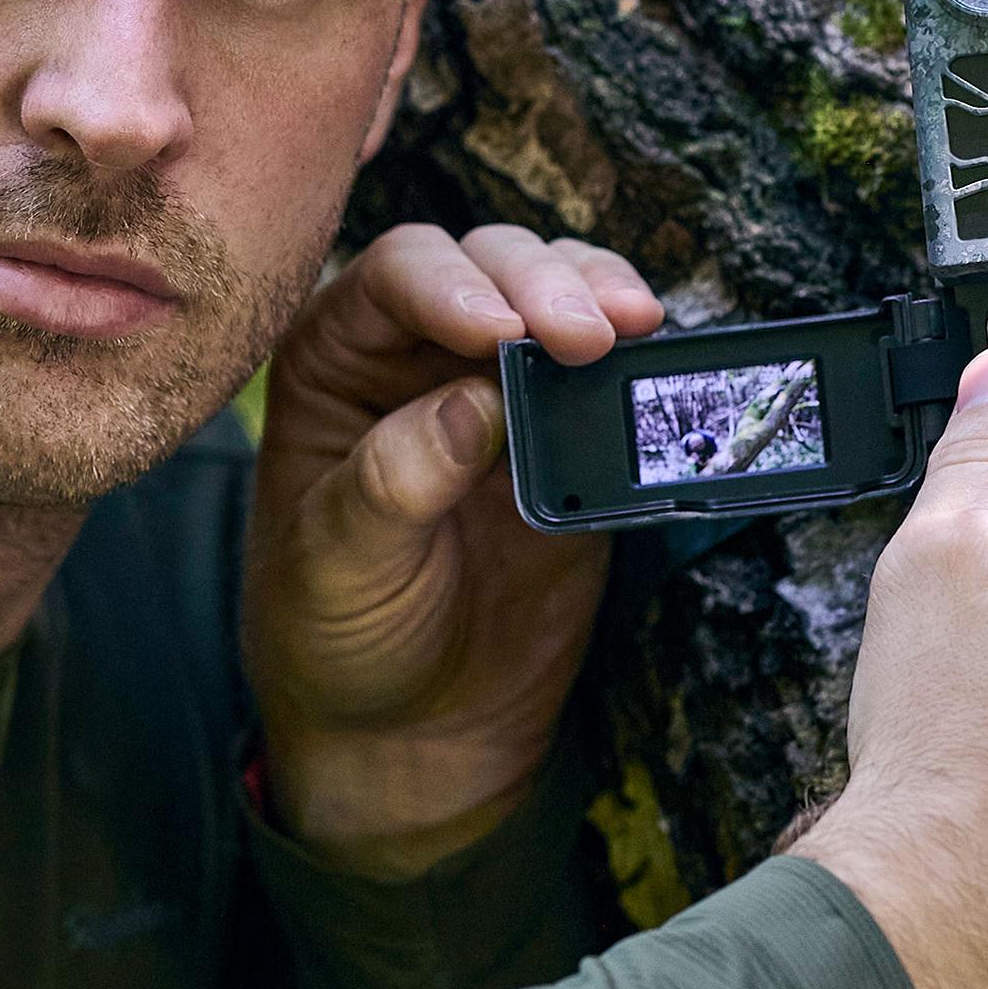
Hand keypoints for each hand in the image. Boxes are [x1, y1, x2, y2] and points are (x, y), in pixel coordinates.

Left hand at [240, 223, 661, 879]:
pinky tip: (650, 352)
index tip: (500, 333)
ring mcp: (500, 380)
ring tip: (632, 328)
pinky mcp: (570, 426)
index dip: (451, 287)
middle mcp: (418, 347)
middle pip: (486, 264)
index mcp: (337, 358)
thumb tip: (474, 404)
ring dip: (596, 293)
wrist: (415, 724)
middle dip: (539, 286)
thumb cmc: (339, 636)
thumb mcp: (338, 567)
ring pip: (553, 287)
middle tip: (585, 337)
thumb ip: (393, 483)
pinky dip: (632, 349)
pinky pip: (605, 361)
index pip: (397, 277)